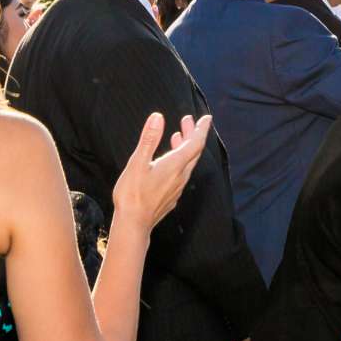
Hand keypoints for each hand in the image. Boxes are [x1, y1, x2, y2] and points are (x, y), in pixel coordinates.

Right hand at [110, 113, 210, 232]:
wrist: (134, 224)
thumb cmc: (133, 194)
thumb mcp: (137, 162)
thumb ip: (149, 139)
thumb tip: (158, 117)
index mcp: (175, 165)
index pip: (196, 143)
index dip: (202, 129)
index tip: (207, 118)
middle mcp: (181, 176)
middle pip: (193, 152)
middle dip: (192, 134)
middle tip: (188, 120)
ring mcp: (177, 187)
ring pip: (188, 163)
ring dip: (185, 147)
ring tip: (178, 135)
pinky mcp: (172, 195)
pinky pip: (182, 173)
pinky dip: (180, 160)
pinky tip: (170, 160)